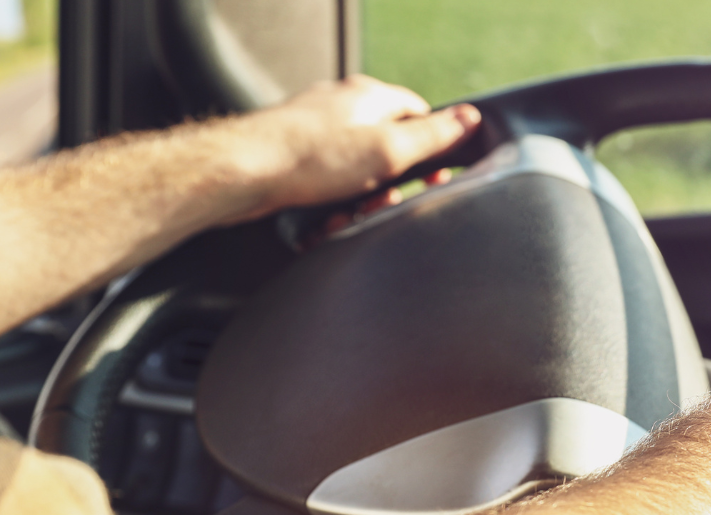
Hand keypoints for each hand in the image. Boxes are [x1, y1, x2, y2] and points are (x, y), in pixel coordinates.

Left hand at [214, 75, 481, 224]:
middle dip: (389, 186)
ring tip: (345, 217)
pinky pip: (327, 189)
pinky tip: (322, 221)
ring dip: (357, 203)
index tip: (435, 175)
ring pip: (356, 176)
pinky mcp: (294, 160)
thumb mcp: (387, 150)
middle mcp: (342, 109)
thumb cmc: (308, 158)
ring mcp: (315, 133)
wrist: (241, 173)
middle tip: (382, 202)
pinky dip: (330, 208)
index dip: (431, 148)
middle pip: (387, 150)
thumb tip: (469, 118)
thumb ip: (432, 136)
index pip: (419, 115)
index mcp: (369, 97)